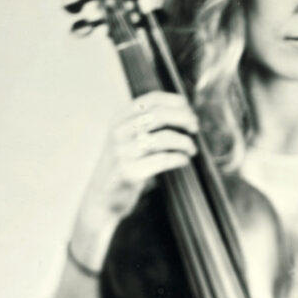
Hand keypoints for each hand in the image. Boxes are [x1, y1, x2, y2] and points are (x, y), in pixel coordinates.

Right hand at [71, 92, 197, 268]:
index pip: (151, 99)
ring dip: (185, 142)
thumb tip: (185, 111)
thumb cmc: (123, 165)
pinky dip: (179, 158)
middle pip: (159, 115)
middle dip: (184, 119)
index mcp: (119, 119)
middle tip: (195, 127)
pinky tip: (184, 160)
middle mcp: (119, 132)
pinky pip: (162, 160)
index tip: (190, 110)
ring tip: (191, 149)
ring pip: (163, 137)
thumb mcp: (127, 138)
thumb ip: (146, 123)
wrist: (102, 198)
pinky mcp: (128, 172)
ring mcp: (122, 152)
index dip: (175, 101)